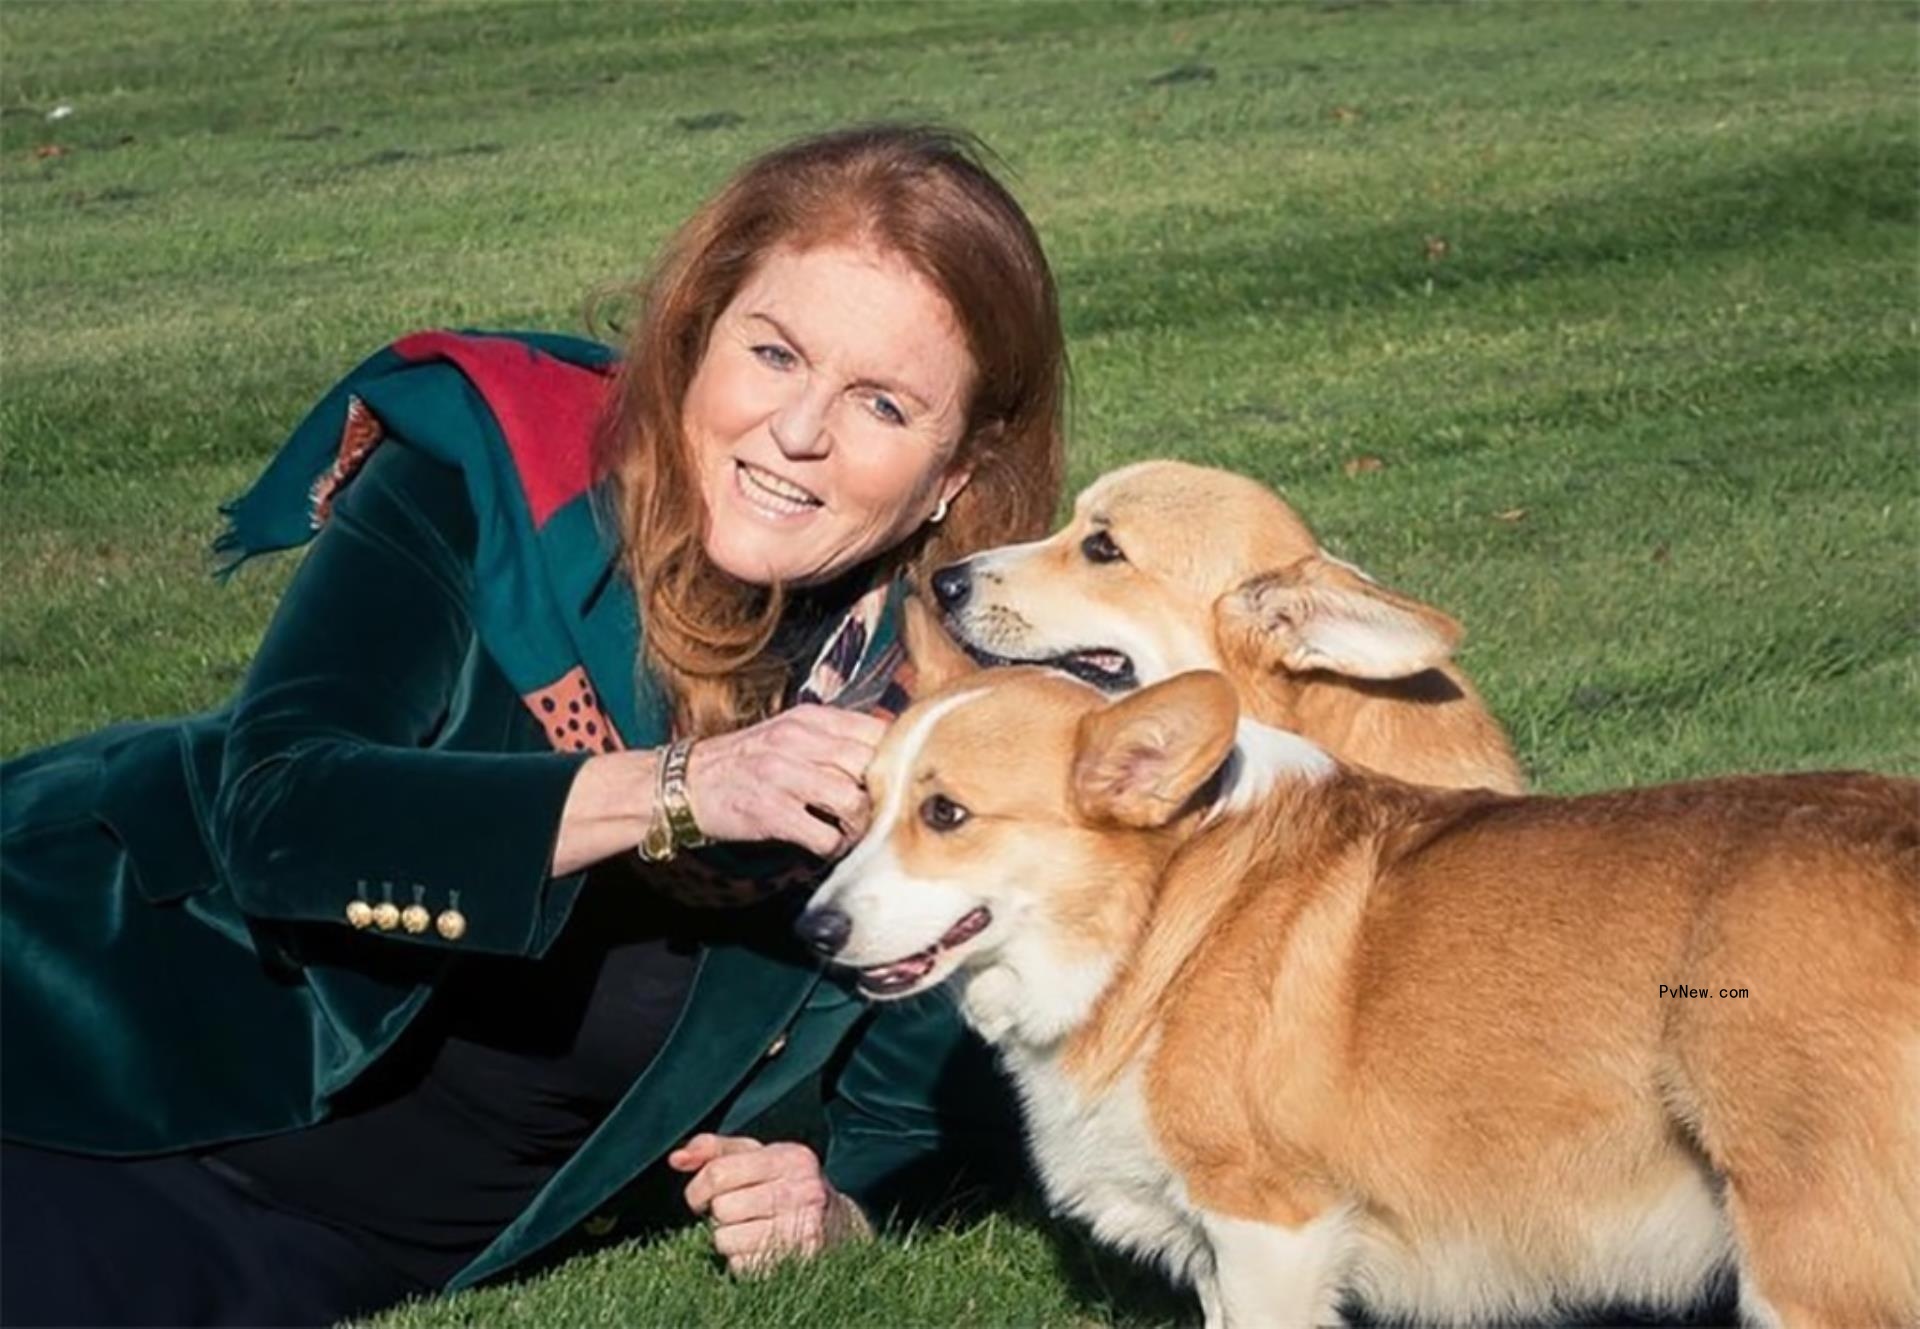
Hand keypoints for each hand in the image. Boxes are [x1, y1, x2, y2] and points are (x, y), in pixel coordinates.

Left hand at [668, 1133, 869, 1275]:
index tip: (701, 1197)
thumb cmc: (788, 1185)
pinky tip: (760, 1247)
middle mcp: (804, 1190)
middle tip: (738, 1211)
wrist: (839, 1225)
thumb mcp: (759, 1157)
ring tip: (750, 1229)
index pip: (718, 1173)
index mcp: (791, 1157)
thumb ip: (715, 1150)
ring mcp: (804, 1229)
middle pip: (721, 1209)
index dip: (698, 1189)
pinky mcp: (798, 1262)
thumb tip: (676, 1158)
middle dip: (720, 1213)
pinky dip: (742, 1260)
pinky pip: (740, 1266)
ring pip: (726, 1240)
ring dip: (729, 1239)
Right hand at [683, 705, 887, 857]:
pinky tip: (826, 847)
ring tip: (851, 833)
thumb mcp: (790, 733)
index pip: (878, 731)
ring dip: (860, 827)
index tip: (899, 781)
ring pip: (854, 802)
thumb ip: (835, 739)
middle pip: (872, 767)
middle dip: (884, 797)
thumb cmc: (746, 762)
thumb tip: (888, 754)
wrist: (686, 781)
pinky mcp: (770, 811)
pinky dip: (833, 848)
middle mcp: (799, 741)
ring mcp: (783, 775)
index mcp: (811, 719)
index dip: (898, 760)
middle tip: (880, 815)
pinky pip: (824, 836)